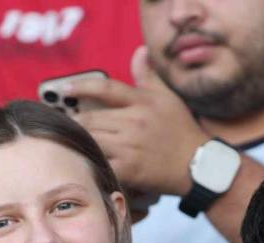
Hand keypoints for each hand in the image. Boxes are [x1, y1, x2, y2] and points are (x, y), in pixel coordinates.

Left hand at [68, 46, 207, 196]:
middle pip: (90, 118)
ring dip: (77, 140)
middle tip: (64, 124)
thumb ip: (148, 76)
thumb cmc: (181, 130)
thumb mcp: (168, 98)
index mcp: (143, 102)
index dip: (80, 86)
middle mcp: (135, 122)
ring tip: (70, 141)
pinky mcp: (129, 169)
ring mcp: (131, 146)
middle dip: (73, 121)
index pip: (105, 89)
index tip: (64, 89)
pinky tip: (83, 160)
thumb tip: (139, 52)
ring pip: (91, 140)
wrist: (199, 166)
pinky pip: (99, 163)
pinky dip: (88, 161)